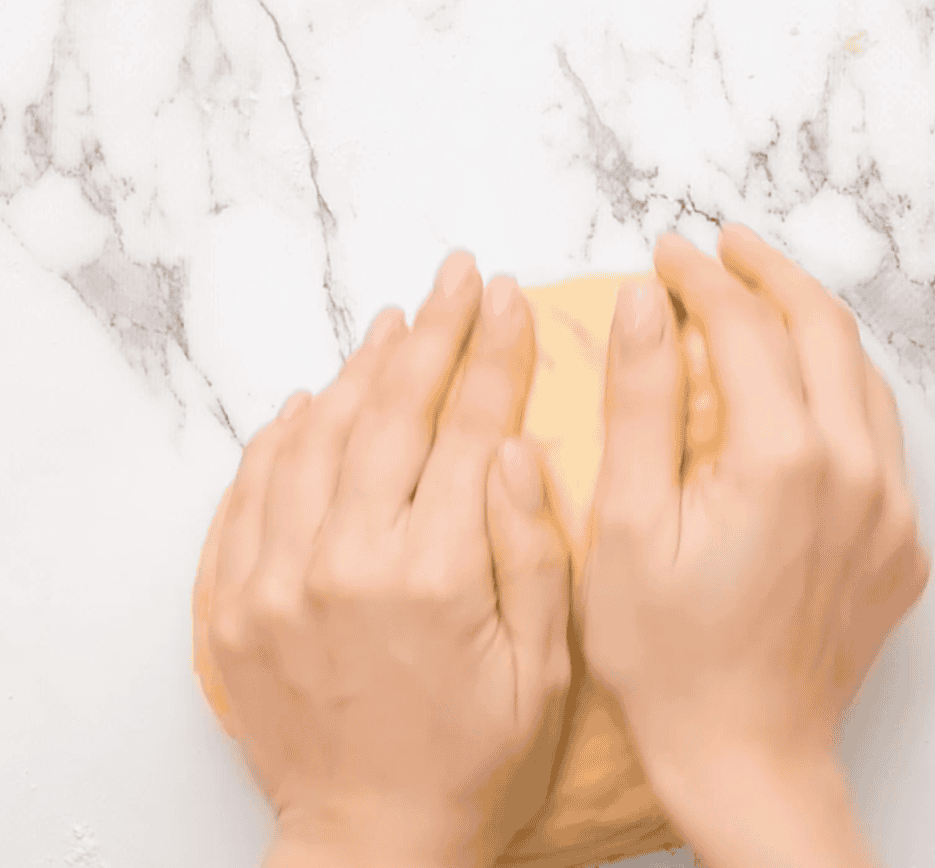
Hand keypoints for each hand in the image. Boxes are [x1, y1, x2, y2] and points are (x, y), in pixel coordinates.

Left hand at [194, 253, 571, 867]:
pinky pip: (252, 490)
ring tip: (394, 322)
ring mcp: (278, 579)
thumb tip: (517, 448)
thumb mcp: (544, 670)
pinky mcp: (237, 602)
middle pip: (391, 412)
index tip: (507, 298)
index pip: (470, 428)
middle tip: (455, 277)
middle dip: (432, 331)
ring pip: (317, 436)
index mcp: (434, 575)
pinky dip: (283, 433)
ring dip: (360, 369)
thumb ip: (531, 552)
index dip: (493, 352)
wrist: (372, 843)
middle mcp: (346, 562)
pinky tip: (314, 400)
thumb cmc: (474, 762)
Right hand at [580, 224, 929, 865]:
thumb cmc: (670, 657)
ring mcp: (891, 511)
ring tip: (764, 298)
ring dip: (814, 325)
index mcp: (784, 459)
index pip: (745, 328)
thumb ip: (640, 402)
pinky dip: (842, 388)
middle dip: (770, 274)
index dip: (701, 279)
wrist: (747, 757)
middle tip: (724, 246)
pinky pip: (881, 437)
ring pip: (864, 377)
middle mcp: (856, 472)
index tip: (667, 253)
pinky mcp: (900, 545)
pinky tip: (804, 390)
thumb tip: (647, 302)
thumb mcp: (628, 525)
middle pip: (824, 330)